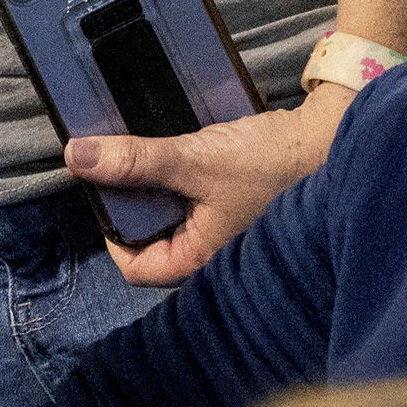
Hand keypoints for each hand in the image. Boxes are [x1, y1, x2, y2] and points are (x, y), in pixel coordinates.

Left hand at [66, 90, 344, 286]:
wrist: (331, 138)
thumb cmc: (269, 163)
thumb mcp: (194, 160)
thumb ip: (135, 160)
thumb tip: (75, 156)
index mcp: (201, 261)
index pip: (135, 268)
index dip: (111, 231)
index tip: (104, 189)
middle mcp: (212, 254)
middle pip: (151, 240)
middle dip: (133, 203)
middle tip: (121, 163)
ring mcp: (225, 230)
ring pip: (171, 216)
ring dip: (155, 186)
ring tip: (147, 153)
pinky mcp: (234, 204)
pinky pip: (191, 199)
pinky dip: (178, 177)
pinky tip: (177, 151)